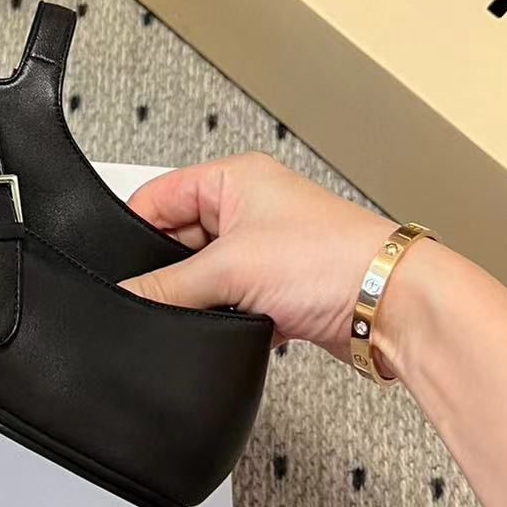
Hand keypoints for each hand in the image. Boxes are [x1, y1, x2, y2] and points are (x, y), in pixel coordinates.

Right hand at [121, 152, 392, 362]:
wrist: (391, 307)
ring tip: (205, 310)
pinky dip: (227, 319)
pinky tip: (232, 327)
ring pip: (205, 278)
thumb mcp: (230, 267)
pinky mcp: (279, 291)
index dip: (133, 229)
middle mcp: (249, 208)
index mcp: (233, 179)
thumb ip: (168, 287)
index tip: (114, 266)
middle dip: (171, 272)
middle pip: (178, 241)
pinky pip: (231, 305)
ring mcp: (265, 251)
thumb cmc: (332, 259)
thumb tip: (127, 298)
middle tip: (160, 295)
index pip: (159, 195)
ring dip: (203, 300)